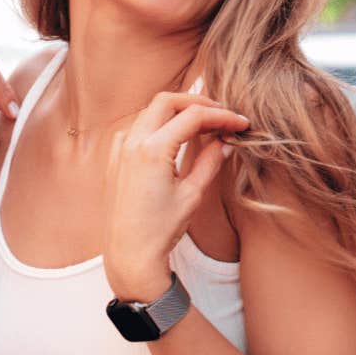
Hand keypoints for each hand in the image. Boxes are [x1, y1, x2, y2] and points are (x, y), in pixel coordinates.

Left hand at [103, 92, 247, 301]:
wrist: (130, 253)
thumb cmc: (161, 229)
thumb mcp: (192, 194)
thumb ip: (210, 161)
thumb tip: (226, 142)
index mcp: (153, 149)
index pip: (193, 116)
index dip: (222, 116)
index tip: (240, 123)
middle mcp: (132, 142)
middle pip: (168, 101)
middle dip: (197, 102)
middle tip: (221, 114)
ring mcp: (120, 148)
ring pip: (150, 111)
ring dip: (177, 111)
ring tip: (203, 124)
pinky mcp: (115, 158)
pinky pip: (137, 128)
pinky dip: (159, 124)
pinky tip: (174, 138)